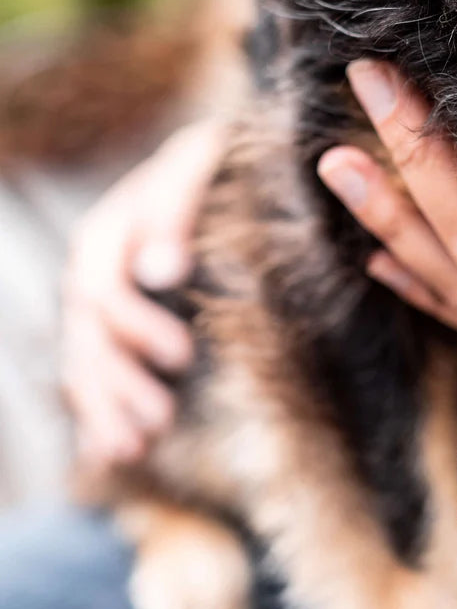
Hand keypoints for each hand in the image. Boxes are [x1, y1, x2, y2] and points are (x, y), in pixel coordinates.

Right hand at [62, 120, 224, 469]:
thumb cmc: (219, 160)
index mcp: (110, 226)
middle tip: (164, 416)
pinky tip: (118, 449)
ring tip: (138, 445)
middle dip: (122, 378)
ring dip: (107, 405)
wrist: (219, 161)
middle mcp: (94, 263)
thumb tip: (162, 272)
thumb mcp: (203, 162)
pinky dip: (101, 411)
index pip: (103, 288)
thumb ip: (178, 208)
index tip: (182, 355)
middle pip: (89, 335)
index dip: (137, 325)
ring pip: (84, 358)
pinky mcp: (112, 319)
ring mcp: (98, 294)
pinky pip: (91, 370)